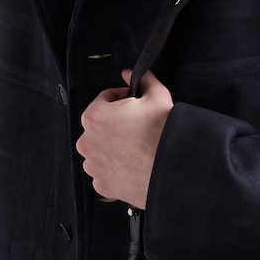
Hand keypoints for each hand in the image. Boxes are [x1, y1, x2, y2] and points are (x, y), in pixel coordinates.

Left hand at [76, 69, 173, 208]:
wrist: (173, 168)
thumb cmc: (163, 132)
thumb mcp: (157, 96)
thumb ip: (142, 79)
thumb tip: (129, 73)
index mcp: (94, 116)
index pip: (104, 99)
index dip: (122, 98)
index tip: (135, 104)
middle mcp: (87, 142)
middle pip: (100, 127)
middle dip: (116, 124)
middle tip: (138, 127)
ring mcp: (93, 166)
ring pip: (101, 150)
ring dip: (114, 147)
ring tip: (136, 148)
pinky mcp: (102, 185)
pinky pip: (105, 173)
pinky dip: (116, 169)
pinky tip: (133, 164)